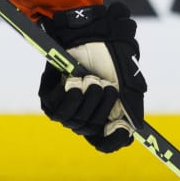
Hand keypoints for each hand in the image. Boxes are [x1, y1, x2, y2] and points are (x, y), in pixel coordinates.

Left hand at [38, 3, 146, 152]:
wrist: (90, 36)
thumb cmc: (110, 60)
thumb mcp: (127, 86)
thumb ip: (130, 110)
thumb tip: (130, 132)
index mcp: (103, 118)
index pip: (105, 144)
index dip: (113, 141)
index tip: (121, 128)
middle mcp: (83, 117)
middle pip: (91, 130)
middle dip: (102, 107)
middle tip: (107, 86)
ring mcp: (66, 110)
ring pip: (75, 121)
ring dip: (87, 100)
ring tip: (93, 80)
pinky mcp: (49, 100)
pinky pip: (57, 110)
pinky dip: (70, 96)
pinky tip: (75, 82)